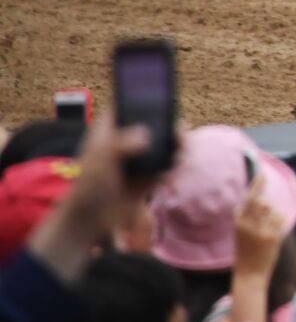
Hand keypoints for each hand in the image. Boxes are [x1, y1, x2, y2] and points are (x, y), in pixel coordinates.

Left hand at [28, 111, 166, 282]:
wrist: (89, 223)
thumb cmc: (87, 188)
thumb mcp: (100, 162)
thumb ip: (121, 145)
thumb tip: (146, 135)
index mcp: (110, 129)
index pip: (127, 104)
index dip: (143, 98)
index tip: (163, 98)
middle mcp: (127, 139)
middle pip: (156, 122)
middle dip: (172, 126)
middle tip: (180, 136)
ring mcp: (140, 157)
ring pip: (167, 142)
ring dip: (178, 147)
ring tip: (181, 156)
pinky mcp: (150, 175)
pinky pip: (169, 164)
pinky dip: (175, 168)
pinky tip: (170, 179)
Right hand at [234, 173, 285, 279]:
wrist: (249, 274)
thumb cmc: (245, 253)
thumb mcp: (239, 234)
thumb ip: (243, 218)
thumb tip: (247, 203)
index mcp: (238, 222)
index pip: (247, 199)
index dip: (256, 185)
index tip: (261, 174)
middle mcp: (248, 223)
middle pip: (260, 200)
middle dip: (264, 190)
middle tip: (265, 183)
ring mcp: (260, 229)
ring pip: (272, 208)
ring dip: (274, 212)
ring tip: (269, 224)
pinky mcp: (272, 236)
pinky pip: (281, 218)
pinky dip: (280, 220)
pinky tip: (276, 230)